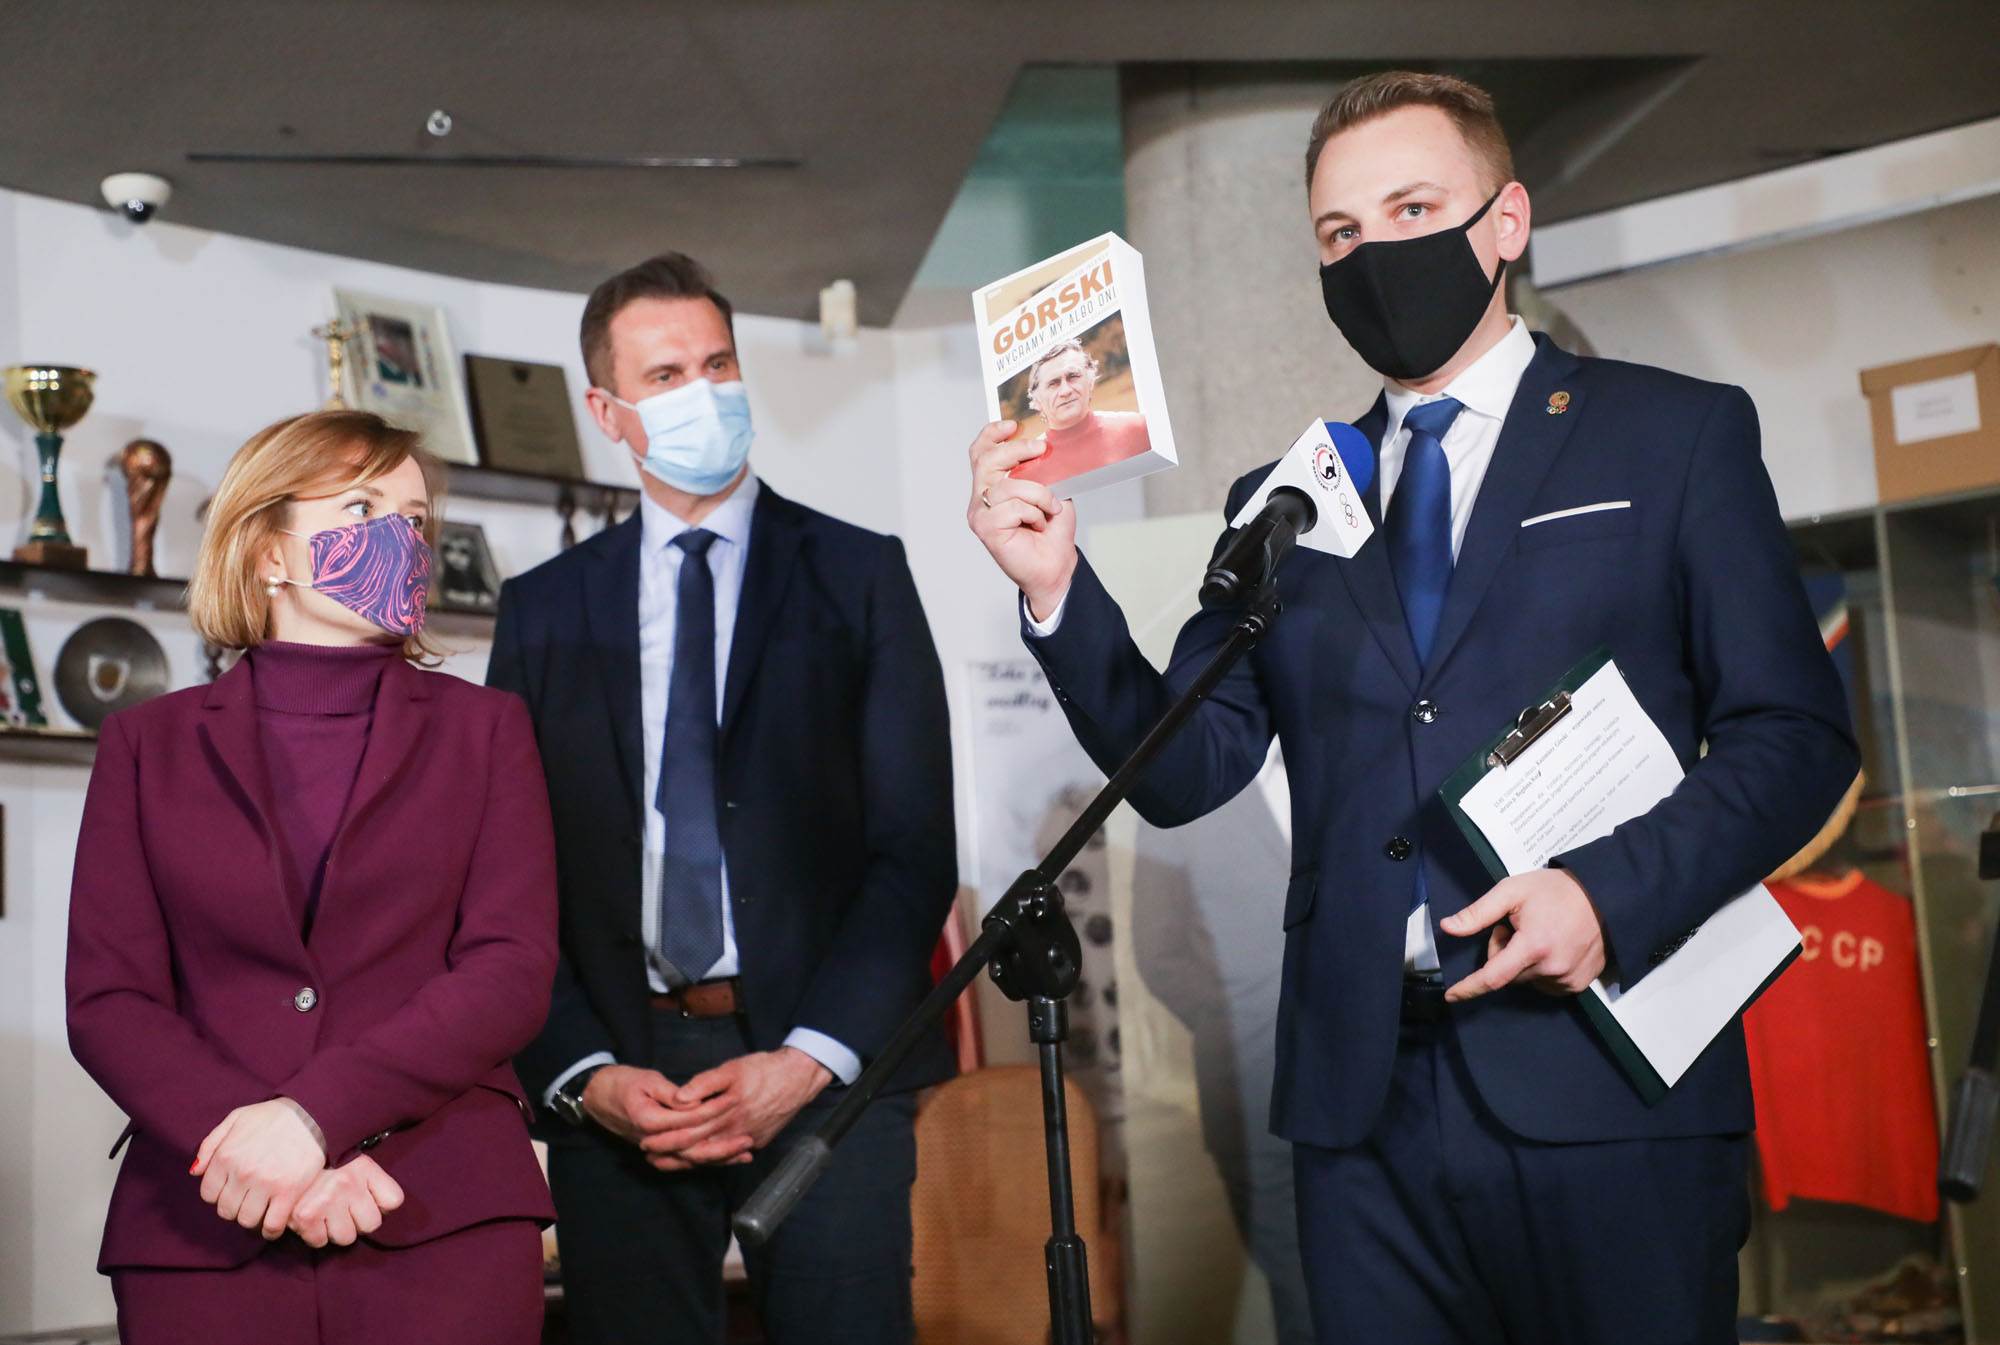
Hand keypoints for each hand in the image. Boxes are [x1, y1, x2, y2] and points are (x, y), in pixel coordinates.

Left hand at [192, 1097, 327, 1237]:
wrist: (312, 1112)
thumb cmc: (273, 1115)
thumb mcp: (236, 1118)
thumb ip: (211, 1143)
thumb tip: (195, 1172)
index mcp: (226, 1155)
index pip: (208, 1194)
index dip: (219, 1194)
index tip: (232, 1190)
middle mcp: (242, 1172)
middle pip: (226, 1210)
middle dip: (235, 1207)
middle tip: (248, 1199)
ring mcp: (265, 1184)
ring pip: (247, 1220)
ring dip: (252, 1218)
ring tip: (261, 1209)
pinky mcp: (288, 1192)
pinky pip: (272, 1225)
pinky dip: (271, 1230)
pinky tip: (274, 1224)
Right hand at [289, 1155, 404, 1247]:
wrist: (284, 1157)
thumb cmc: (324, 1165)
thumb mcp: (353, 1163)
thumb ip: (372, 1182)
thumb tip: (386, 1209)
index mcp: (364, 1167)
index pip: (394, 1200)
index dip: (382, 1205)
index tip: (368, 1200)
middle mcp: (348, 1182)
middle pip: (371, 1224)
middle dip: (358, 1221)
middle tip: (344, 1210)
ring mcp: (327, 1200)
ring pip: (346, 1238)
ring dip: (336, 1230)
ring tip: (326, 1213)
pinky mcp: (306, 1216)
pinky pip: (320, 1242)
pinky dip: (315, 1235)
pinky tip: (311, 1219)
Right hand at [581, 1064, 754, 1170]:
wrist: (598, 1097)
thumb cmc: (624, 1083)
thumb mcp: (647, 1080)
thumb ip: (671, 1093)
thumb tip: (693, 1102)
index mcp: (649, 1120)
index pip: (687, 1121)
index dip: (712, 1112)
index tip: (734, 1104)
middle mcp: (652, 1140)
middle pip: (692, 1149)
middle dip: (722, 1146)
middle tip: (748, 1139)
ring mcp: (655, 1148)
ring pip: (690, 1160)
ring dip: (719, 1159)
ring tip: (746, 1154)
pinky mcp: (660, 1150)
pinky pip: (684, 1161)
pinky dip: (706, 1161)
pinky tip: (727, 1159)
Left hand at [656, 1048, 832, 1159]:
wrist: (800, 1077)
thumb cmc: (765, 1069)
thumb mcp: (733, 1068)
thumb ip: (705, 1083)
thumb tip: (679, 1098)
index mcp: (726, 1112)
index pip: (690, 1130)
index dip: (667, 1137)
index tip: (647, 1141)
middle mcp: (736, 1130)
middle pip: (698, 1148)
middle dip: (673, 1154)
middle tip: (651, 1157)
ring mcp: (749, 1138)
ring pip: (714, 1156)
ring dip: (690, 1160)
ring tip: (669, 1162)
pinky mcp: (759, 1141)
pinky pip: (731, 1155)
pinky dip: (714, 1160)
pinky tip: (702, 1160)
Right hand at [967, 420, 1077, 621]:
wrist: (1056, 565)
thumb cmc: (1051, 531)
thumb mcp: (1051, 489)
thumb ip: (1040, 469)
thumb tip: (1042, 446)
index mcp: (992, 485)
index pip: (980, 452)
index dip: (991, 435)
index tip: (1013, 426)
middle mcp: (981, 498)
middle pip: (987, 460)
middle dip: (1016, 450)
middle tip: (1040, 450)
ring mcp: (980, 514)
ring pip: (1007, 486)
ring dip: (1037, 493)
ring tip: (1048, 509)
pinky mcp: (985, 529)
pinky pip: (1012, 507)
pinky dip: (1033, 513)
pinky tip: (1037, 524)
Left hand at [1441, 869, 1607, 1002]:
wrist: (1605, 897)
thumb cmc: (1556, 891)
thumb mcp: (1512, 891)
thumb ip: (1478, 912)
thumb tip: (1448, 927)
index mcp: (1533, 946)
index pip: (1493, 977)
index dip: (1469, 988)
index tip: (1452, 996)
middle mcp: (1552, 969)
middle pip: (1508, 975)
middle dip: (1502, 954)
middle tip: (1513, 928)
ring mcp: (1568, 979)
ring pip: (1527, 980)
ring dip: (1522, 963)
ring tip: (1537, 935)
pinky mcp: (1580, 983)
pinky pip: (1547, 985)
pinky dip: (1540, 970)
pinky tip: (1551, 948)